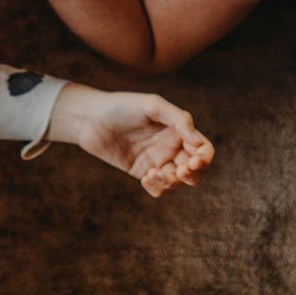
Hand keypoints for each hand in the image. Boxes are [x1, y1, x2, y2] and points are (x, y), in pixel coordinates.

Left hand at [49, 84, 213, 197]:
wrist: (91, 119)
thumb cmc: (122, 106)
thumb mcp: (152, 105)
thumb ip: (178, 119)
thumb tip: (198, 141)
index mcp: (177, 129)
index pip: (203, 148)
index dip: (204, 159)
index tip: (193, 161)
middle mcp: (170, 146)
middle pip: (196, 170)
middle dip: (193, 175)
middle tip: (180, 171)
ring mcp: (157, 160)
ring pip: (177, 181)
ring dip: (171, 182)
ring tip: (152, 173)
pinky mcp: (142, 172)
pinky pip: (158, 189)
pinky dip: (157, 188)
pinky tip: (145, 178)